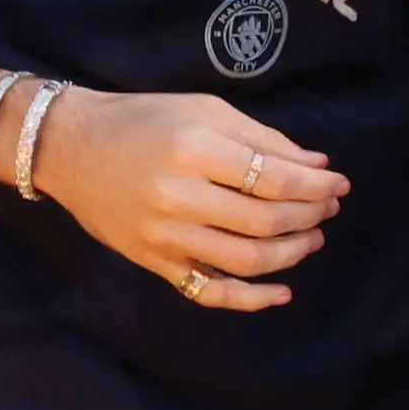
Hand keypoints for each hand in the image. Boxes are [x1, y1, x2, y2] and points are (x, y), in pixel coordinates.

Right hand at [34, 89, 346, 311]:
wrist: (69, 148)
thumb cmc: (141, 120)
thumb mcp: (204, 110)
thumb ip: (262, 138)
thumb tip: (317, 164)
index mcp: (193, 150)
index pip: (273, 178)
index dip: (315, 185)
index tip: (339, 183)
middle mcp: (179, 197)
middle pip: (265, 221)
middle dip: (309, 216)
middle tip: (328, 207)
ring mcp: (165, 237)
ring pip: (246, 260)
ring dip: (291, 253)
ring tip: (312, 237)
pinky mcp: (155, 262)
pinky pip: (210, 292)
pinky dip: (251, 299)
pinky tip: (282, 291)